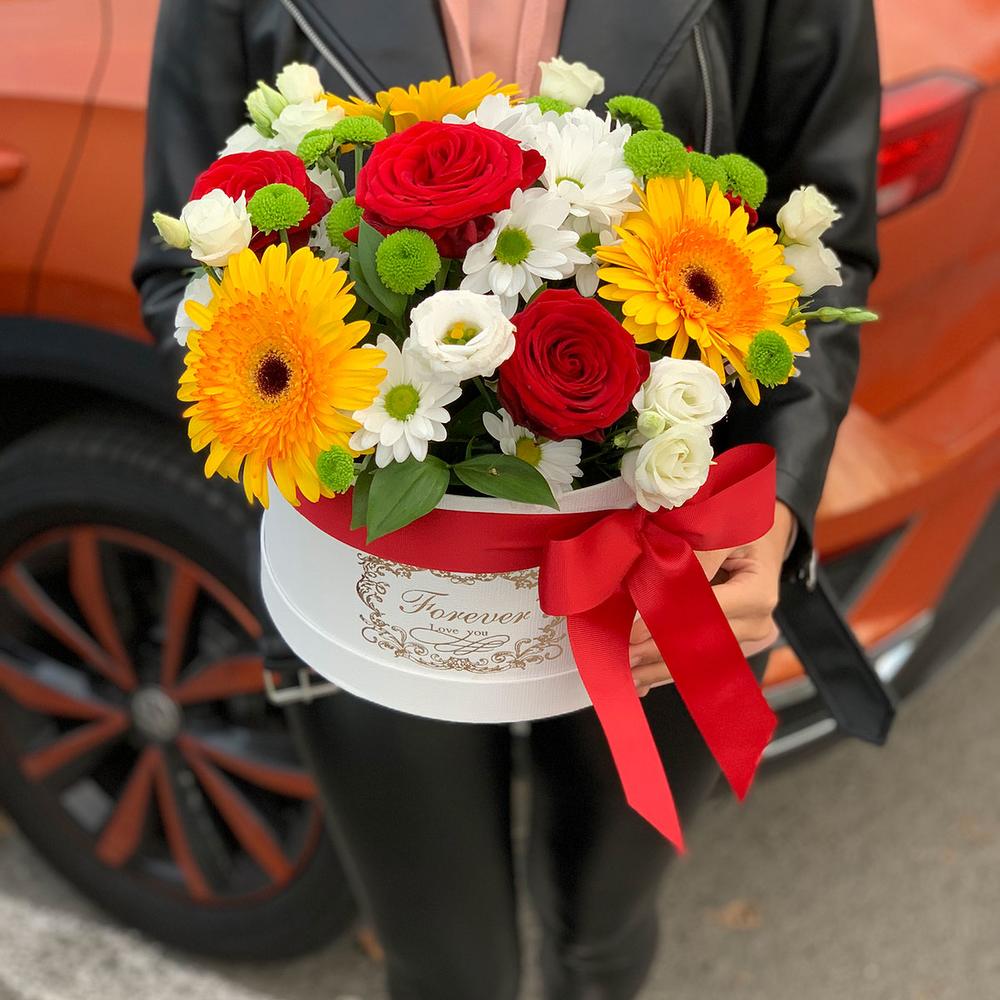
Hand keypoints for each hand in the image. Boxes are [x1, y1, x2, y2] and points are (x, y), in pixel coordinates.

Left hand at [630, 501, 795, 696]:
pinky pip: (700, 662)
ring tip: (626, 675)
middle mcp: (758, 622)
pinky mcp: (733, 646)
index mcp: (759, 591)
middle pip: (703, 644)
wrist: (760, 539)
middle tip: (621, 658)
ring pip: (700, 661)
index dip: (668, 622)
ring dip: (660, 669)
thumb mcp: (720, 528)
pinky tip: (643, 682)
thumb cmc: (737, 529)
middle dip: (659, 653)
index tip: (632, 633)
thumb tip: (656, 583)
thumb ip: (693, 554)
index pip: (707, 612)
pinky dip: (669, 670)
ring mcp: (747, 639)